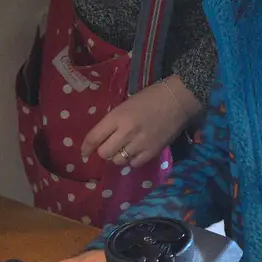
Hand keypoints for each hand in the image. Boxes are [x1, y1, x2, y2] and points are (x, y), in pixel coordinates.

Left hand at [82, 76, 200, 167]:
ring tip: (124, 149)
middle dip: (104, 152)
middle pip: (104, 153)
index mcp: (117, 116)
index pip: (94, 138)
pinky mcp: (153, 151)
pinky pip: (134, 164)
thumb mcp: (125, 105)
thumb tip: (102, 139)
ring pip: (118, 161)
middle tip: (109, 147)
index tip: (84, 153)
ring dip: (118, 157)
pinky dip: (133, 160)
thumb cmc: (149, 98)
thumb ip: (113, 122)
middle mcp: (126, 132)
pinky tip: (137, 152)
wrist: (177, 99)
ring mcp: (140, 143)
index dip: (86, 148)